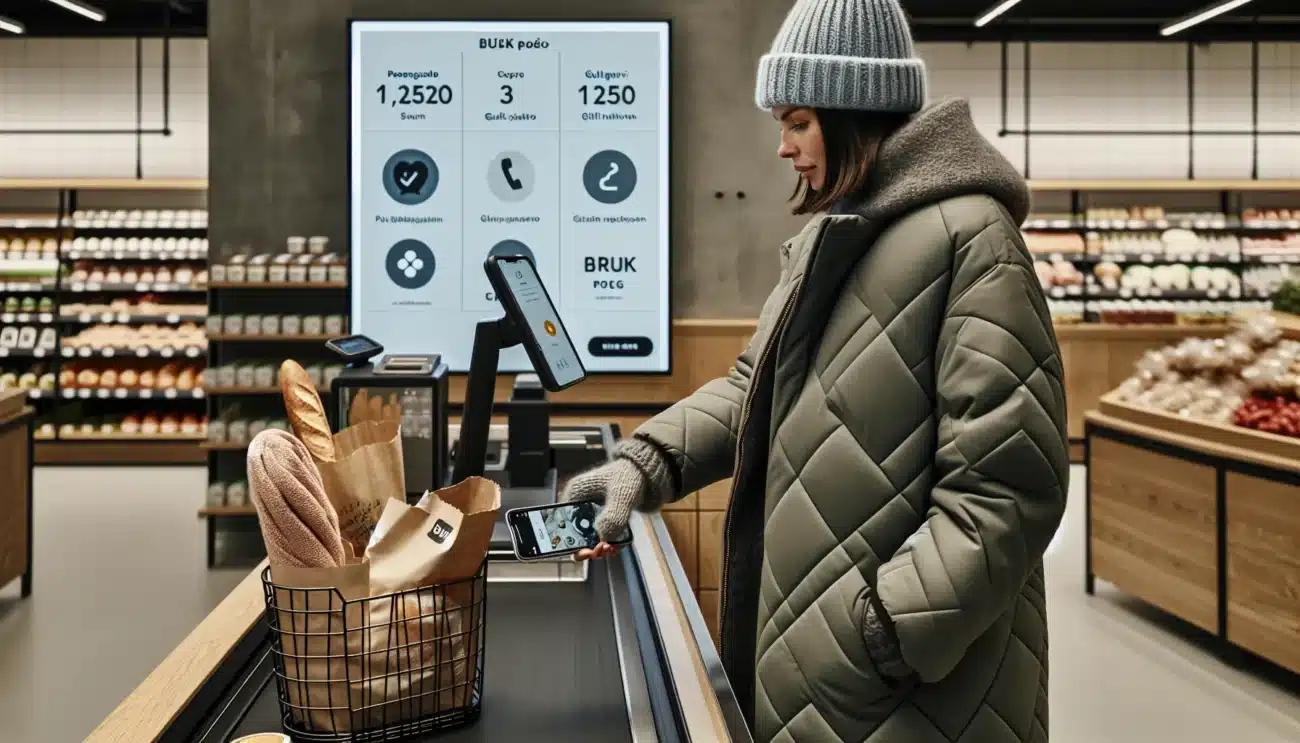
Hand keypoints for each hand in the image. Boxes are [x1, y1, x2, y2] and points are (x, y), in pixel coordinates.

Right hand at [562, 438, 674, 557]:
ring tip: (613, 548)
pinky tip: (616, 545)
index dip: (571, 541)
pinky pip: (599, 536)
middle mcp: (577, 506)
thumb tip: (602, 538)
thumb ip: (613, 516)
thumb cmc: (628, 476)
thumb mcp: (622, 495)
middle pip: (573, 534)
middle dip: (587, 547)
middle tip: (604, 550)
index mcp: (574, 495)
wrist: (642, 473)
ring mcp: (588, 513)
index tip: (588, 550)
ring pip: (586, 538)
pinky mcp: (599, 519)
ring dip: (599, 548)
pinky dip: (607, 544)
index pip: (562, 523)